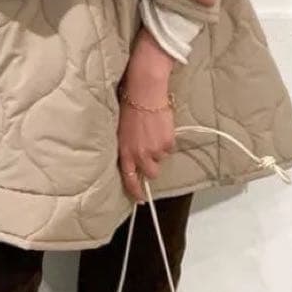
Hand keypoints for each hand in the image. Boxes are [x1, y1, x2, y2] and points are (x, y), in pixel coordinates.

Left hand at [117, 27, 176, 201]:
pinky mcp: (168, 142)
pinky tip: (161, 126)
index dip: (135, 191)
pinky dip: (167, 139)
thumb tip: (133, 158)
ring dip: (159, 149)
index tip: (139, 199)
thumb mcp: (122, 130)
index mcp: (125, 151)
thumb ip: (127, 146)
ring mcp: (155, 149)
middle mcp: (140, 154)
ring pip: (161, 158)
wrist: (144, 92)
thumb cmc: (129, 106)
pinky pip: (170, 147)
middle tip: (150, 150)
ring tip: (153, 131)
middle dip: (152, 164)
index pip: (129, 179)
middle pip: (151, 172)